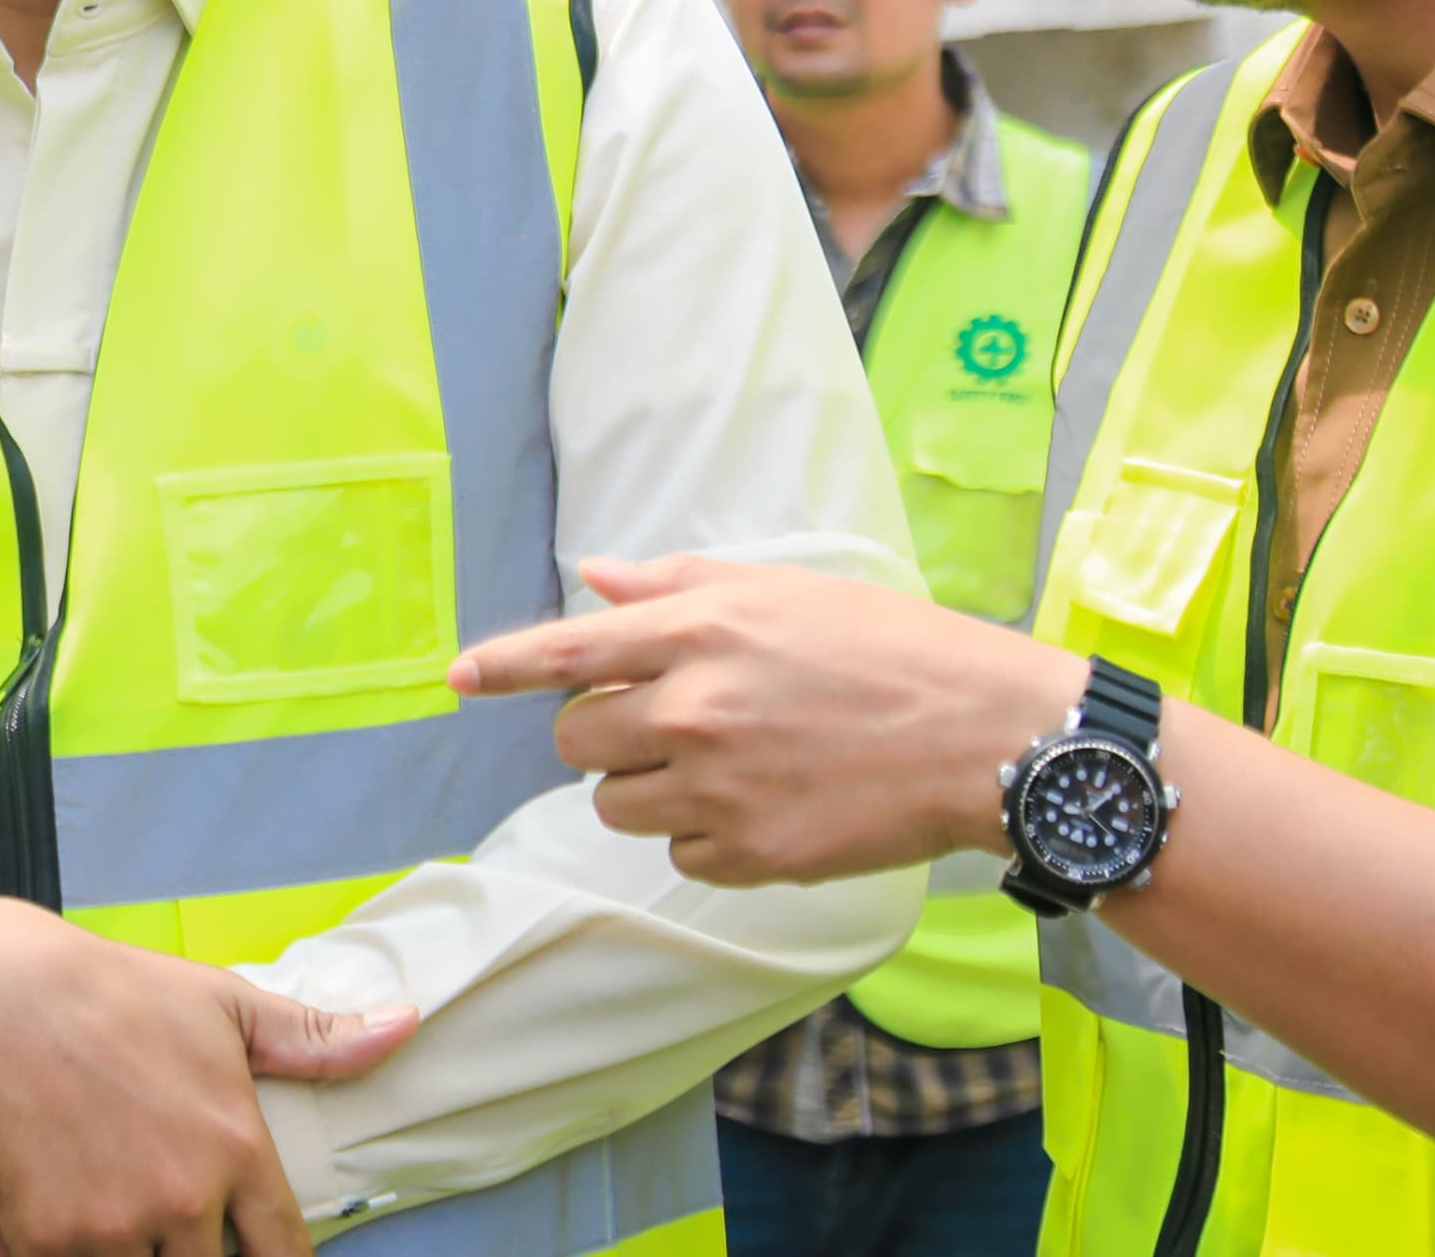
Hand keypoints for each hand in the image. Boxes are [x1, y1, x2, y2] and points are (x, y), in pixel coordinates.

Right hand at [0, 896, 416, 1256]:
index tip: (261, 1256)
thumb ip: (316, 1040)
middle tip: (181, 1233)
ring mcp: (113, 1227)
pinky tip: (83, 1233)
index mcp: (237, 1149)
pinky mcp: (48, 1241)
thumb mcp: (224, 1006)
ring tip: (134, 1229)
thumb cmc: (115, 994)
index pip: (284, 1254)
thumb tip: (406, 1026)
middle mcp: (184, 1199)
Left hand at [447, 554, 1074, 884]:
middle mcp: (691, 711)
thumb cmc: (886, 647)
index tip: (456, 680)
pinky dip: (703, 836)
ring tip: (724, 763)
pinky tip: (761, 803)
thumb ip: (674, 585)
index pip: (564, 653)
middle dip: (602, 733)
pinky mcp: (749, 855)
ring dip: (648, 788)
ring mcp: (716, 790)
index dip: (501, 668)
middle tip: (664, 722)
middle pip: (576, 742)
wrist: (977, 735)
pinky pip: (678, 854)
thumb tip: (593, 579)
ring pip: (617, 805)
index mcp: (696, 633)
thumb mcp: (779, 590)